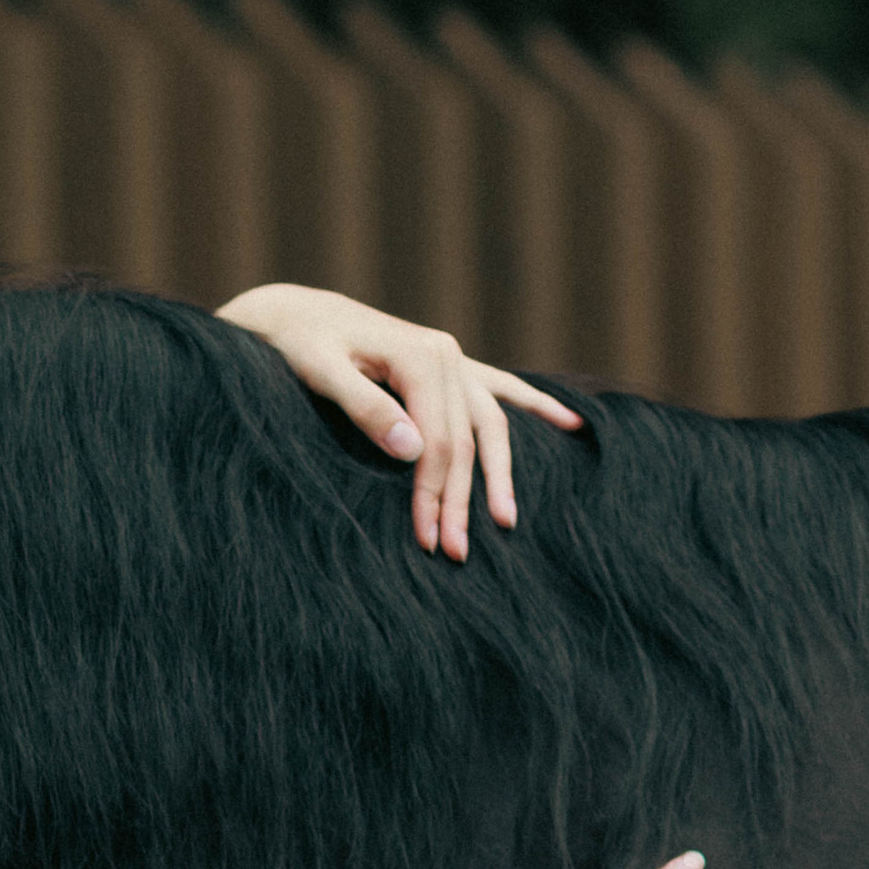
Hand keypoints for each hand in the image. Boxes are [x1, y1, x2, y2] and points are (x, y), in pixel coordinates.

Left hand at [219, 281, 584, 561]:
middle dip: (463, 499)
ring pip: (489, 424)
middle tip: (457, 552)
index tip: (427, 538)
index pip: (440, 440)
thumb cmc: (301, 345)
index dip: (435, 492)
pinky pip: (500, 390)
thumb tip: (412, 451)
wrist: (297, 316)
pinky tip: (571, 425)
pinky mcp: (450, 366)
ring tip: (506, 520)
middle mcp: (447, 355)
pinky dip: (535, 406)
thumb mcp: (321, 373)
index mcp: (422, 357)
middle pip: (467, 440)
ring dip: (498, 474)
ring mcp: (453, 359)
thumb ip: (365, 409)